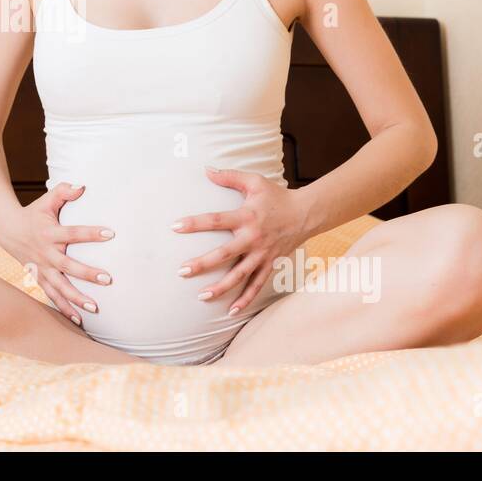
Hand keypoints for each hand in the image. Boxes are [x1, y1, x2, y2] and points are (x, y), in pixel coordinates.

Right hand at [0, 182, 115, 324]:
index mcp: (49, 234)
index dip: (91, 233)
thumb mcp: (47, 200)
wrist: (9, 231)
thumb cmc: (34, 214)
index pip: (73, 233)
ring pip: (60, 288)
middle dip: (87, 274)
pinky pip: (53, 297)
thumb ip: (63, 191)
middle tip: (108, 279)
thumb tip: (82, 186)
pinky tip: (80, 320)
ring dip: (76, 299)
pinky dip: (65, 309)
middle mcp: (46, 255)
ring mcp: (42, 270)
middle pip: (68, 267)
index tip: (111, 233)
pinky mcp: (40, 279)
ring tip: (95, 308)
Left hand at [173, 167, 309, 314]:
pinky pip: (257, 285)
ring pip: (240, 275)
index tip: (174, 227)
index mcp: (246, 217)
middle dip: (202, 264)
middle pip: (224, 254)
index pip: (216, 220)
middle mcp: (253, 238)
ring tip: (201, 296)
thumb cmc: (276, 196)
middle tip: (182, 271)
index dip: (195, 223)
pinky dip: (246, 299)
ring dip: (221, 287)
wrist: (307, 214)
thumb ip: (229, 176)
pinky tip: (231, 311)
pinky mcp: (270, 265)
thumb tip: (206, 169)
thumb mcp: (254, 182)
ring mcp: (262, 254)